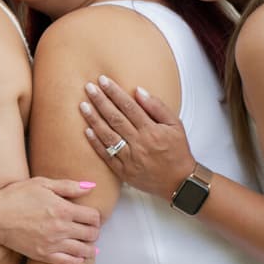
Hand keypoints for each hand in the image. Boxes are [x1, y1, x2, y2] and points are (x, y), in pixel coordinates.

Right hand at [0, 178, 100, 263]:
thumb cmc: (15, 197)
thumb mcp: (41, 184)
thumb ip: (68, 186)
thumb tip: (91, 186)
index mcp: (63, 209)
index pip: (93, 217)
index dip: (96, 216)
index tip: (90, 216)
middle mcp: (61, 228)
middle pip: (91, 234)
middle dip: (93, 231)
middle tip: (89, 228)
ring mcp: (53, 244)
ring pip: (83, 250)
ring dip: (89, 247)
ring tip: (86, 243)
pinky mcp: (44, 255)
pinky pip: (68, 262)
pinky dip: (77, 260)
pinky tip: (77, 255)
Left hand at [81, 77, 195, 201]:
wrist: (179, 182)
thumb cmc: (177, 152)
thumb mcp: (175, 125)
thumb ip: (157, 107)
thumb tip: (138, 91)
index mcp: (151, 130)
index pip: (128, 106)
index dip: (114, 92)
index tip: (103, 81)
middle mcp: (139, 143)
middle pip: (115, 118)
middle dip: (100, 101)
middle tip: (89, 88)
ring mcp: (130, 158)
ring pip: (107, 135)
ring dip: (93, 119)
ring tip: (83, 106)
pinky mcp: (123, 171)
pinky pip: (106, 156)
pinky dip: (96, 143)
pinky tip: (86, 131)